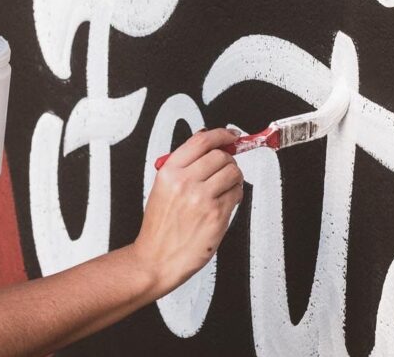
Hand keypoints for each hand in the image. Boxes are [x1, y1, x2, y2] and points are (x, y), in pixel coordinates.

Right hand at [131, 128, 244, 295]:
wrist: (156, 259)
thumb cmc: (159, 228)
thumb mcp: (162, 188)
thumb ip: (183, 167)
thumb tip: (209, 149)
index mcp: (169, 172)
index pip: (201, 141)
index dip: (221, 134)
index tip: (230, 136)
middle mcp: (185, 182)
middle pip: (220, 155)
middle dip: (228, 160)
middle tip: (226, 167)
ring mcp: (202, 198)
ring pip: (232, 172)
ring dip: (234, 177)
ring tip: (226, 186)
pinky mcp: (216, 215)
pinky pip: (236, 193)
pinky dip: (236, 194)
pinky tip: (226, 201)